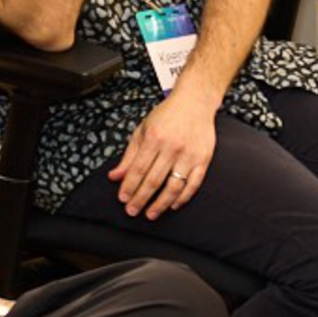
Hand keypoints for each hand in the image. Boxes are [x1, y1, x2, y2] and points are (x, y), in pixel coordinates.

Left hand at [110, 90, 219, 220]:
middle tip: (132, 211)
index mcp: (154, 138)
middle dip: (141, 199)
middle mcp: (172, 147)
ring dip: (160, 204)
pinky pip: (193, 184)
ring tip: (150, 214)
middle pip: (154, 181)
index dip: (129, 187)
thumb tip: (115, 176)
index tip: (123, 199)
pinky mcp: (203, 160)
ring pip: (173, 186)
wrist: (195, 102)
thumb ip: (129, 155)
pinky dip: (183, 197)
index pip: (138, 169)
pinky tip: (172, 205)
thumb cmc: (168, 115)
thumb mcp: (142, 130)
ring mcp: (189, 155)